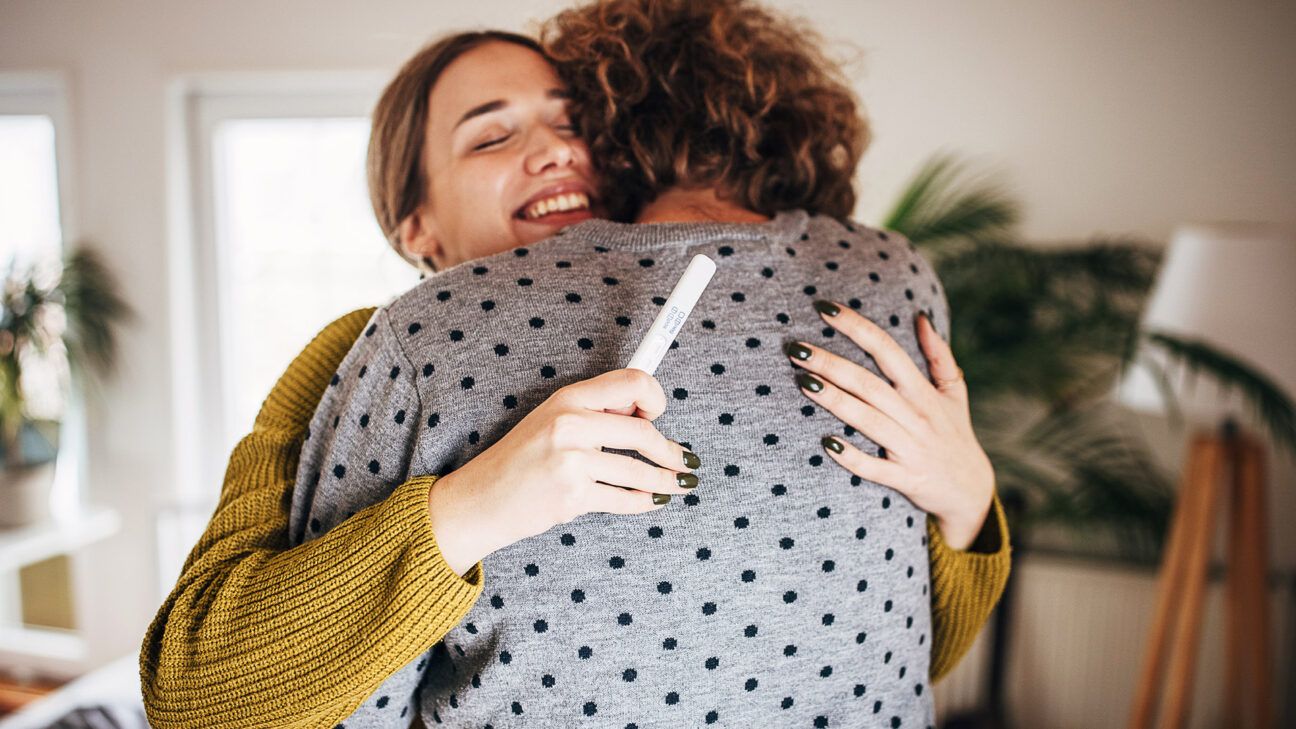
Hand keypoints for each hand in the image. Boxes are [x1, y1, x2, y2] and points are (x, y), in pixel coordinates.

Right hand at [428, 369, 698, 574]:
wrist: (480, 500)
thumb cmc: (520, 460)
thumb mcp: (551, 419)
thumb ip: (593, 411)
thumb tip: (644, 411)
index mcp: (569, 398)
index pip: (633, 383)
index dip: (655, 399)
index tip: (657, 415)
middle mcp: (570, 424)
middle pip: (643, 433)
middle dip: (670, 451)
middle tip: (683, 460)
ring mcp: (571, 462)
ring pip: (639, 471)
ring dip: (666, 481)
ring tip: (679, 484)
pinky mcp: (572, 496)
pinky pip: (624, 500)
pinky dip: (645, 503)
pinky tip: (653, 502)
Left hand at [786, 300, 995, 549]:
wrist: (971, 491)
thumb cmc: (955, 434)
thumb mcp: (954, 392)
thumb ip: (939, 354)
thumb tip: (921, 317)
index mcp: (923, 392)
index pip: (887, 350)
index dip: (857, 327)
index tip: (825, 309)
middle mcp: (916, 416)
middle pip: (868, 383)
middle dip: (832, 364)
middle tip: (797, 348)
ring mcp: (910, 448)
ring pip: (868, 420)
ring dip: (835, 400)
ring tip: (803, 382)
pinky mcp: (906, 478)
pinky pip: (875, 468)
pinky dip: (853, 457)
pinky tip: (827, 444)